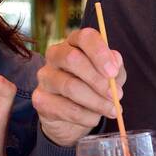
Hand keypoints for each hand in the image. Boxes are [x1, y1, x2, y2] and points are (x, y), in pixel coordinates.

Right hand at [32, 27, 125, 146]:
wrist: (72, 119)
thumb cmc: (93, 89)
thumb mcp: (110, 78)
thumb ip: (115, 68)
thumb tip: (115, 61)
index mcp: (75, 43)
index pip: (84, 37)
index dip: (100, 53)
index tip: (113, 72)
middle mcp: (55, 55)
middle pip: (72, 59)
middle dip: (97, 80)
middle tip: (115, 95)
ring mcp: (45, 77)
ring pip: (70, 86)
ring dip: (96, 102)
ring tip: (112, 110)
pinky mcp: (40, 99)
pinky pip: (65, 108)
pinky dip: (85, 116)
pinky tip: (93, 118)